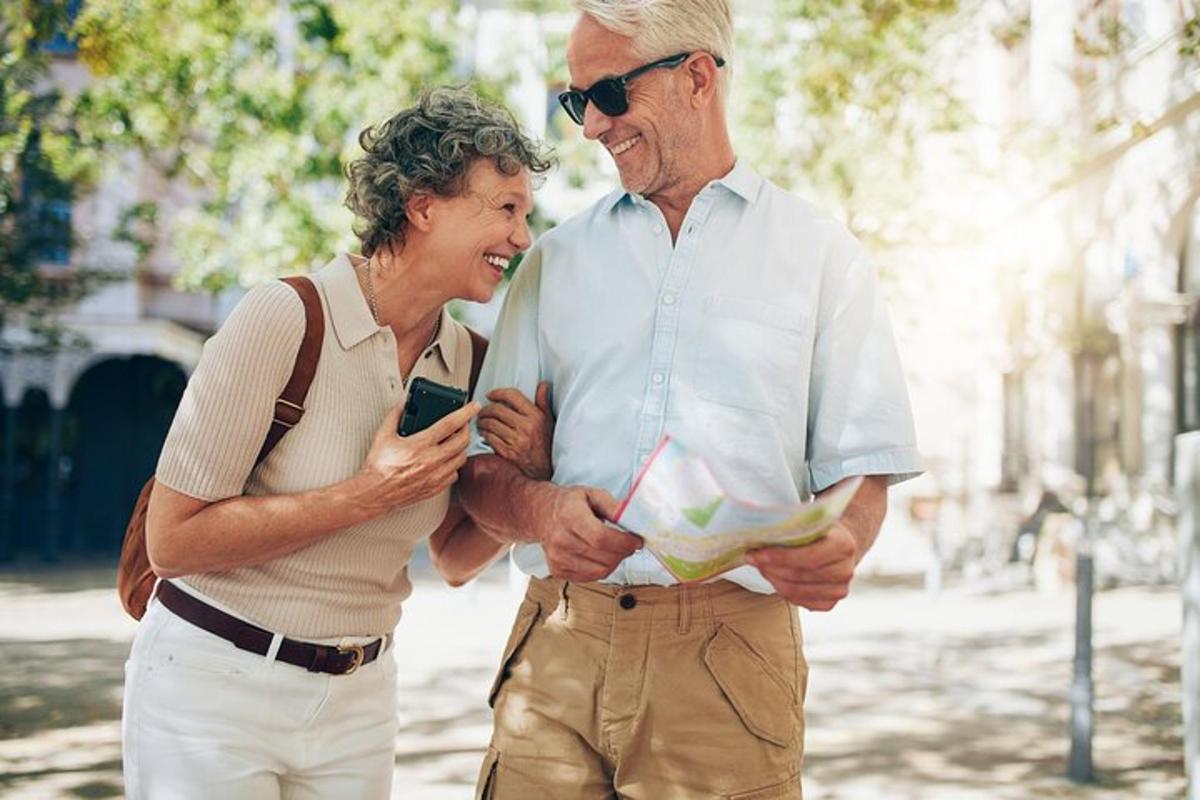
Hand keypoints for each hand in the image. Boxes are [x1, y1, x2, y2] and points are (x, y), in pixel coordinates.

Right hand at [358, 401, 479, 512]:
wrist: (374, 493)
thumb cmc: (378, 467)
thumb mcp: (382, 436)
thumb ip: (393, 416)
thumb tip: (402, 405)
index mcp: (420, 445)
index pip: (450, 424)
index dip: (465, 412)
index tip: (473, 406)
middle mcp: (431, 461)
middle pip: (462, 441)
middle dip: (466, 429)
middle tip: (463, 424)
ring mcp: (435, 476)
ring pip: (462, 458)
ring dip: (461, 447)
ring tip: (455, 441)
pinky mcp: (436, 488)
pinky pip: (454, 475)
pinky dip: (454, 466)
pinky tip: (446, 461)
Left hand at [478, 381, 553, 479]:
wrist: (544, 471)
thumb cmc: (545, 445)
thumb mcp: (548, 421)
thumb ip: (543, 402)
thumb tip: (543, 385)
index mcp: (535, 416)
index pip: (512, 396)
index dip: (498, 392)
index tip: (490, 395)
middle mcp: (526, 427)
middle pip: (498, 409)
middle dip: (486, 408)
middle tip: (483, 410)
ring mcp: (516, 440)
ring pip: (491, 423)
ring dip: (482, 421)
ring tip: (481, 421)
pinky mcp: (507, 452)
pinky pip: (489, 437)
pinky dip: (484, 433)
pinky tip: (484, 433)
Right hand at [530, 484, 641, 581]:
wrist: (541, 514)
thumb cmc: (570, 504)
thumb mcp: (592, 494)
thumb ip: (613, 506)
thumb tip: (633, 519)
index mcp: (569, 516)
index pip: (601, 538)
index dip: (624, 542)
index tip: (637, 540)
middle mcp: (560, 540)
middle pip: (603, 557)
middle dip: (623, 553)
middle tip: (629, 544)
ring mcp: (557, 558)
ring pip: (599, 572)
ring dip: (615, 562)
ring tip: (616, 550)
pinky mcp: (557, 571)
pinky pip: (589, 578)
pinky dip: (601, 569)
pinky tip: (601, 556)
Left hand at [745, 523, 858, 610]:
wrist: (839, 546)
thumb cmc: (819, 531)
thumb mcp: (810, 522)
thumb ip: (791, 528)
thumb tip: (756, 530)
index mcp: (844, 546)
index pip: (807, 557)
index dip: (778, 557)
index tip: (754, 552)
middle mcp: (846, 571)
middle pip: (798, 575)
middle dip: (770, 567)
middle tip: (752, 558)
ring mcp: (840, 590)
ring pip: (795, 591)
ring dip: (773, 579)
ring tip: (760, 567)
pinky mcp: (830, 603)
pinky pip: (799, 601)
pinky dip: (782, 590)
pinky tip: (774, 577)